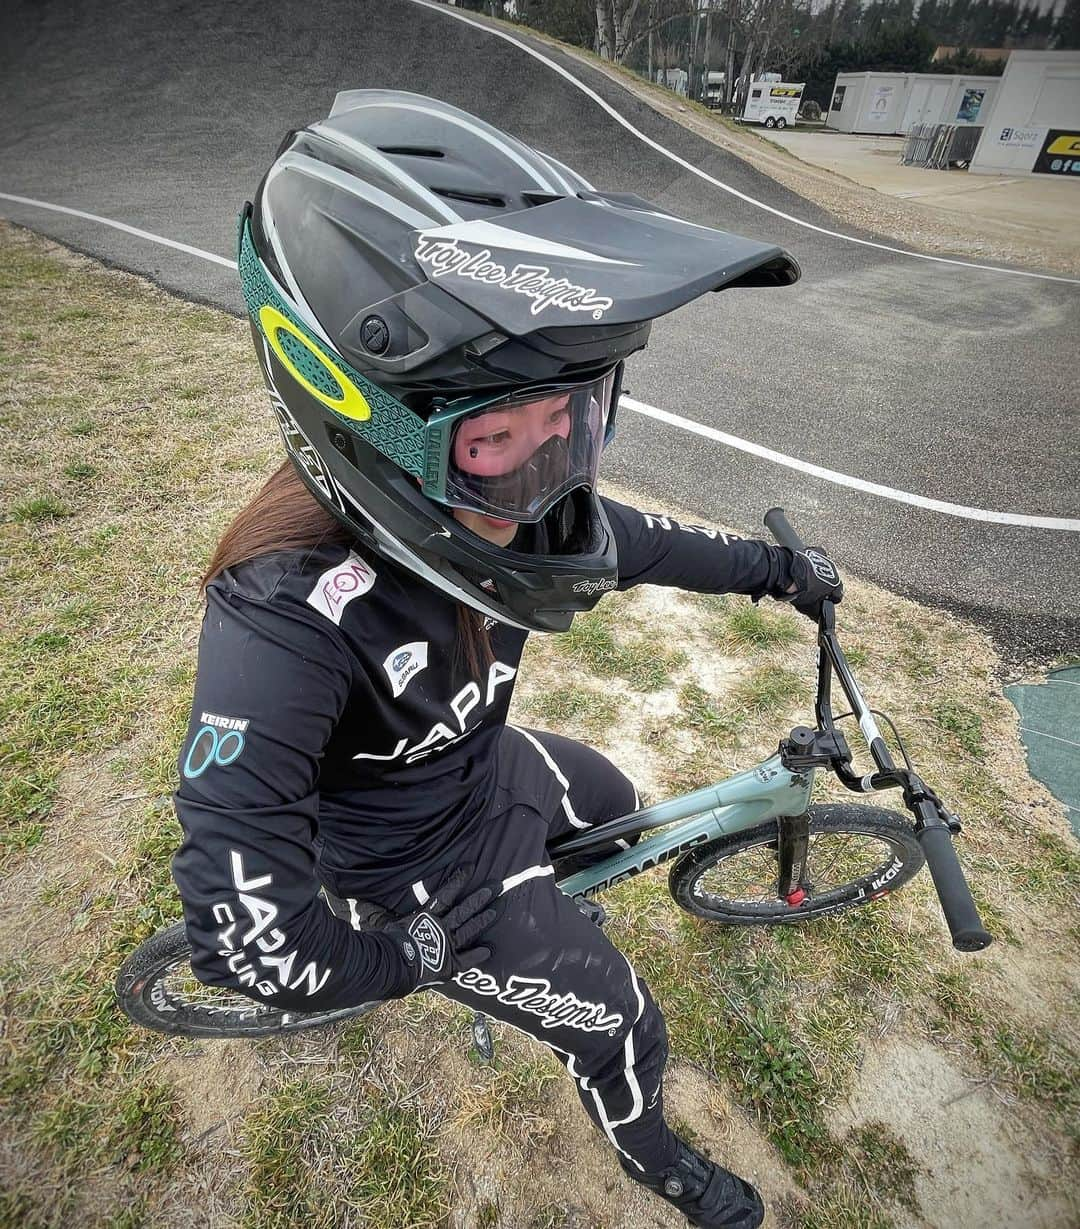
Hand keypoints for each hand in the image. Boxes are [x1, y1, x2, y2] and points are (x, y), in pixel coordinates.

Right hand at [382, 865, 499, 988]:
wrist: (390, 965)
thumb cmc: (382, 943)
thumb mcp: (377, 923)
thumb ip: (373, 912)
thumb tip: (358, 901)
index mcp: (424, 917)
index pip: (444, 894)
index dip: (457, 881)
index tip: (470, 868)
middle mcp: (439, 928)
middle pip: (463, 909)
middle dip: (480, 898)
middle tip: (496, 886)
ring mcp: (445, 945)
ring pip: (468, 928)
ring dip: (483, 918)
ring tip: (498, 908)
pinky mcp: (448, 964)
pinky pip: (466, 960)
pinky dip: (477, 955)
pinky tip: (488, 951)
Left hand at [777, 546, 842, 619]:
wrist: (786, 573)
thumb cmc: (799, 591)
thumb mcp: (809, 607)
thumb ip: (817, 614)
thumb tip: (819, 620)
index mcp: (835, 584)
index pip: (838, 595)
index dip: (830, 600)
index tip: (824, 601)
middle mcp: (834, 571)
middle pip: (831, 581)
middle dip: (824, 586)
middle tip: (812, 591)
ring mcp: (825, 560)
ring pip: (825, 569)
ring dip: (818, 574)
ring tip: (806, 579)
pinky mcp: (815, 551)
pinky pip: (817, 558)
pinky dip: (812, 562)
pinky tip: (803, 568)